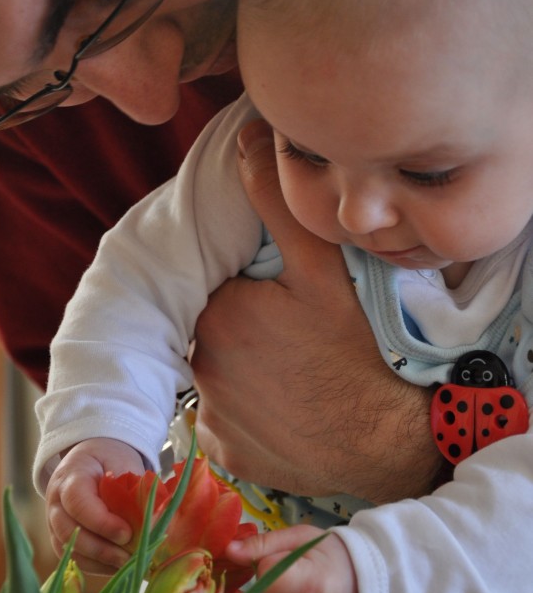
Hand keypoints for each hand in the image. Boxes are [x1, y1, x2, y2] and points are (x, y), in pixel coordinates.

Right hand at [45, 438, 144, 573]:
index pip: (77, 502)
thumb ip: (132, 491)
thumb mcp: (124, 464)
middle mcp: (56, 500)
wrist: (93, 460)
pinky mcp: (59, 537)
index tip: (127, 533)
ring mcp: (53, 520)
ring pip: (68, 548)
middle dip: (100, 548)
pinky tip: (118, 566)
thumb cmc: (111, 461)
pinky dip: (96, 566)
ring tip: (127, 564)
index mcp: (71, 475)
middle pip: (68, 530)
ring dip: (98, 561)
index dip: (101, 522)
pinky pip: (73, 557)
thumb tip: (150, 524)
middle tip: (129, 556)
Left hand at [193, 120, 441, 502]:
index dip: (251, 290)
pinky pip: (225, 421)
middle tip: (295, 337)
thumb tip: (247, 140)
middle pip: (216, 331)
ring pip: (219, 375)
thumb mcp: (324, 269)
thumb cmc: (361, 352)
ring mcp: (212, 416)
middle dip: (245, 328)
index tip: (284, 302)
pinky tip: (285, 407)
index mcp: (218, 314)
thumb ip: (279, 203)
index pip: (219, 289)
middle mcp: (202, 367)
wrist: (392, 443)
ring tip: (294, 371)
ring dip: (245, 369)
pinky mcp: (226, 452)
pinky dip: (246, 413)